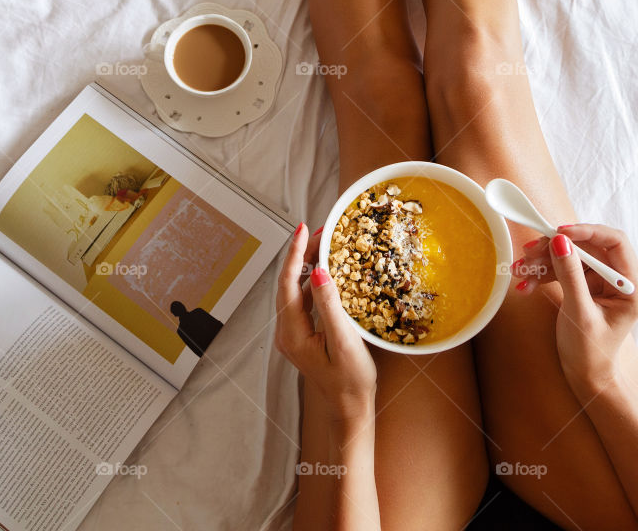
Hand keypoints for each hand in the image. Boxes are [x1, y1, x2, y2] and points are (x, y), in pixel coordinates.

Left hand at [275, 222, 376, 423]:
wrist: (350, 409)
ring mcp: (292, 334)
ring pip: (295, 289)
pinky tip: (325, 271)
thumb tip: (319, 272)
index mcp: (292, 334)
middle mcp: (286, 332)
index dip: (295, 253)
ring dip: (308, 265)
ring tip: (325, 244)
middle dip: (302, 254)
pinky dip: (313, 281)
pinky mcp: (302, 334)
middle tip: (321, 231)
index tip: (303, 229)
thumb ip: (330, 306)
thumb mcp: (344, 342)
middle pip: (289, 283)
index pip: (288, 283)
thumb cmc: (351, 382)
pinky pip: (302, 300)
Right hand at [514, 223, 637, 396]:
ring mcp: (600, 281)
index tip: (559, 232)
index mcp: (631, 286)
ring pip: (570, 255)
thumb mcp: (579, 313)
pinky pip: (562, 268)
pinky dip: (543, 273)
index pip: (615, 242)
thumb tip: (560, 241)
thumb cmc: (590, 351)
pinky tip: (525, 284)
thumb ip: (570, 275)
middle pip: (587, 246)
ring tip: (520, 271)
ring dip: (543, 261)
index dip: (587, 231)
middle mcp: (619, 279)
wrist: (585, 375)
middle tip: (529, 252)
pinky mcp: (584, 284)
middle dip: (555, 249)